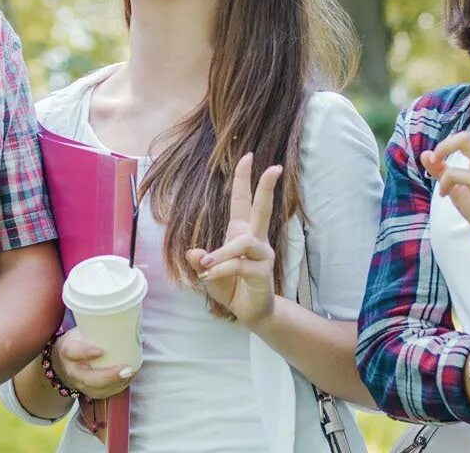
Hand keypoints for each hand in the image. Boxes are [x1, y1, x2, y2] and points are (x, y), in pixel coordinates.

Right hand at [49, 327, 135, 399]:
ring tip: (133, 372)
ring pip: (98, 389)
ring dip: (118, 383)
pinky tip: (129, 377)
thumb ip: (95, 326)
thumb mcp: (79, 331)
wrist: (62, 364)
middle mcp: (72, 371)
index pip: (72, 352)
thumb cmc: (75, 342)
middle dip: (109, 376)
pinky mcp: (89, 393)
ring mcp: (80, 385)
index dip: (85, 352)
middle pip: (88, 378)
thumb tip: (125, 313)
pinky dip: (119, 386)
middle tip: (126, 369)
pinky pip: (105, 393)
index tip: (100, 350)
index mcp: (67, 351)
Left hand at [186, 152, 281, 327]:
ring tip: (207, 266)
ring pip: (245, 241)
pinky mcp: (263, 272)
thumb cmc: (231, 286)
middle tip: (275, 167)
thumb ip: (200, 262)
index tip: (249, 156)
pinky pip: (240, 264)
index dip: (244, 179)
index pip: (244, 201)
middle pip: (263, 208)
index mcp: (241, 232)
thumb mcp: (208, 273)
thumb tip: (194, 253)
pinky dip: (222, 269)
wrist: (249, 312)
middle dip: (266, 187)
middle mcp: (255, 239)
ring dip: (223, 252)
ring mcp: (262, 255)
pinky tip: (209, 277)